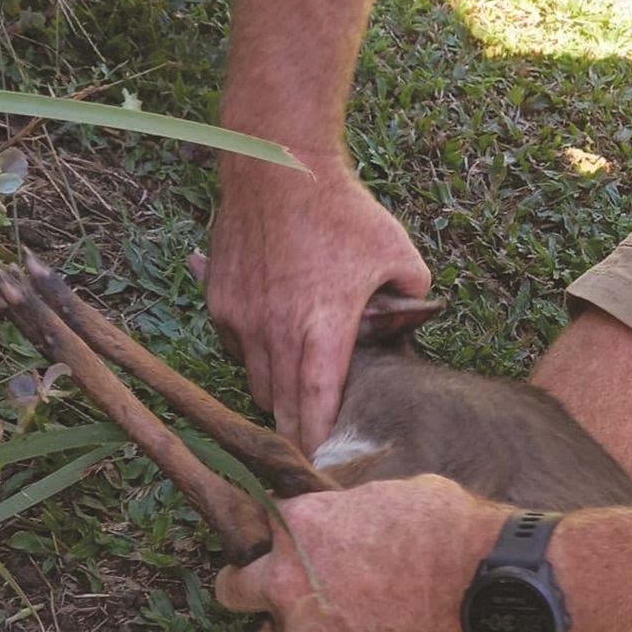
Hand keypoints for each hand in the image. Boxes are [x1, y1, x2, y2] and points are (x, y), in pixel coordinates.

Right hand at [207, 154, 430, 454]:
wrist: (278, 163)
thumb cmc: (341, 209)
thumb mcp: (397, 253)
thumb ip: (411, 299)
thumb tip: (411, 321)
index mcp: (323, 326)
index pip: (316, 404)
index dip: (317, 441)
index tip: (322, 468)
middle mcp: (276, 329)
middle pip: (280, 406)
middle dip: (295, 433)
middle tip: (309, 455)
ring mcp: (242, 317)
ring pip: (255, 381)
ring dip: (274, 396)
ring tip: (294, 400)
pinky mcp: (220, 302)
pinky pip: (236, 349)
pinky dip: (253, 356)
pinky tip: (274, 345)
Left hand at [216, 474, 507, 631]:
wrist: (488, 588)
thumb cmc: (446, 529)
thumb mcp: (388, 495)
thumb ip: (346, 513)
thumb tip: (344, 519)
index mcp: (297, 526)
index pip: (260, 527)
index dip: (280, 534)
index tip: (294, 540)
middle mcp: (287, 584)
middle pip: (235, 590)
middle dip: (249, 585)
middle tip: (285, 585)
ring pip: (293, 631)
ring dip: (317, 623)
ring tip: (371, 612)